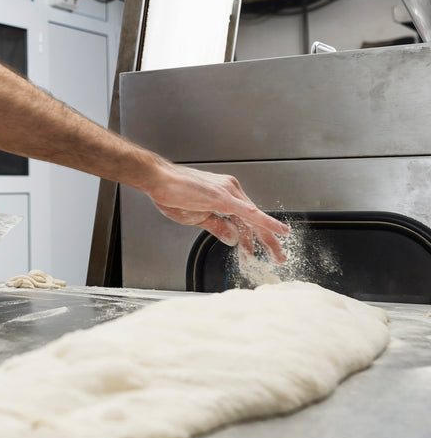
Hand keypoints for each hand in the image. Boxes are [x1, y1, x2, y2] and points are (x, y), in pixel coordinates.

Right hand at [146, 162, 289, 262]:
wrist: (157, 179)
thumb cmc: (171, 193)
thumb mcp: (197, 217)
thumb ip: (217, 227)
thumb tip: (233, 239)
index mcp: (225, 195)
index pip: (247, 219)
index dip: (256, 238)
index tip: (262, 252)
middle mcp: (230, 190)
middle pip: (255, 219)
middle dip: (269, 241)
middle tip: (279, 257)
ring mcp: (228, 191)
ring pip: (255, 218)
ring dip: (268, 238)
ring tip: (277, 254)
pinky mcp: (223, 197)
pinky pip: (249, 212)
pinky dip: (265, 222)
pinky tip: (278, 230)